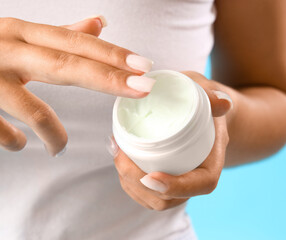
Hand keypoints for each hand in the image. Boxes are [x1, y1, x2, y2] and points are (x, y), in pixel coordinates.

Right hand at [0, 16, 154, 155]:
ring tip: (58, 146)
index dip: (113, 54)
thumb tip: (100, 23)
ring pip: (32, 109)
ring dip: (52, 133)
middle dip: (108, 78)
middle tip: (142, 88)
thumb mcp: (23, 35)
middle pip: (66, 65)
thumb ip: (62, 35)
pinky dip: (13, 141)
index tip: (144, 65)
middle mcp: (8, 49)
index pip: (77, 43)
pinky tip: (19, 144)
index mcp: (24, 33)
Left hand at [111, 71, 232, 210]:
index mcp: (212, 160)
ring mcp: (179, 181)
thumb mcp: (207, 92)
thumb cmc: (202, 101)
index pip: (202, 184)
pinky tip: (118, 156)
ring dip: (129, 182)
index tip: (150, 177)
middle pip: (169, 198)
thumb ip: (212, 96)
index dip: (176, 186)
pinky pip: (145, 193)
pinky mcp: (164, 179)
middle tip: (120, 154)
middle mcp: (196, 177)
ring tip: (117, 152)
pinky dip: (128, 180)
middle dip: (139, 182)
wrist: (200, 110)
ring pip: (154, 199)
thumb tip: (223, 103)